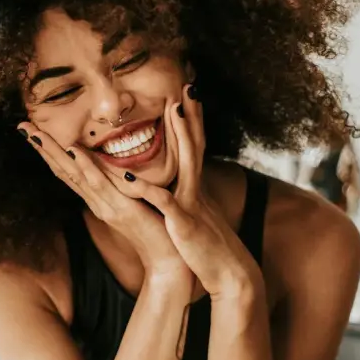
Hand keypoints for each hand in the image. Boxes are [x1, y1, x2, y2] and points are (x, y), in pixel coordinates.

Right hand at [16, 119, 194, 291]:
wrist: (168, 260)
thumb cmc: (155, 229)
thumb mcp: (134, 201)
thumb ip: (122, 185)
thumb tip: (114, 165)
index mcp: (99, 199)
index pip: (69, 171)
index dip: (51, 151)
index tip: (34, 131)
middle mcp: (97, 202)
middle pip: (64, 171)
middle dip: (43, 148)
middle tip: (22, 126)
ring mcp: (107, 206)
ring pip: (75, 175)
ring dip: (55, 153)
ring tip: (36, 134)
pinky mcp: (122, 209)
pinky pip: (101, 185)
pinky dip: (86, 167)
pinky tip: (74, 152)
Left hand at [140, 85, 262, 300]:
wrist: (230, 274)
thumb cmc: (209, 248)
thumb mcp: (198, 217)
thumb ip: (188, 198)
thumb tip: (181, 186)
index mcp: (195, 188)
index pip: (194, 148)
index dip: (192, 122)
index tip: (187, 96)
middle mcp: (195, 190)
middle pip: (195, 145)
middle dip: (192, 116)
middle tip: (188, 85)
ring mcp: (192, 204)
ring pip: (186, 163)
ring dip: (182, 136)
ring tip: (175, 110)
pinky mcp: (184, 223)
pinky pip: (164, 202)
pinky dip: (147, 189)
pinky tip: (130, 176)